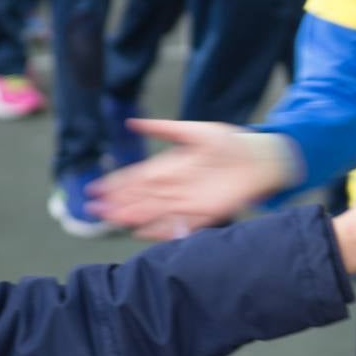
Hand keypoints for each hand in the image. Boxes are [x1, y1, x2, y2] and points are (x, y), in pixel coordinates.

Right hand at [87, 120, 293, 237]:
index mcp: (172, 166)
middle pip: (142, 196)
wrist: (261, 159)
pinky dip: (161, 229)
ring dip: (132, 215)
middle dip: (118, 202)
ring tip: (111, 220)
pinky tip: (141, 232)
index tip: (97, 189)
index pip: (138, 177)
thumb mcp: (196, 131)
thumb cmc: (230, 142)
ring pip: (155, 210)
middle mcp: (177, 186)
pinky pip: (179, 224)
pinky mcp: (206, 213)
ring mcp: (190, 201)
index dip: (117, 184)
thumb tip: (133, 123)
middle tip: (94, 209)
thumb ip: (165, 129)